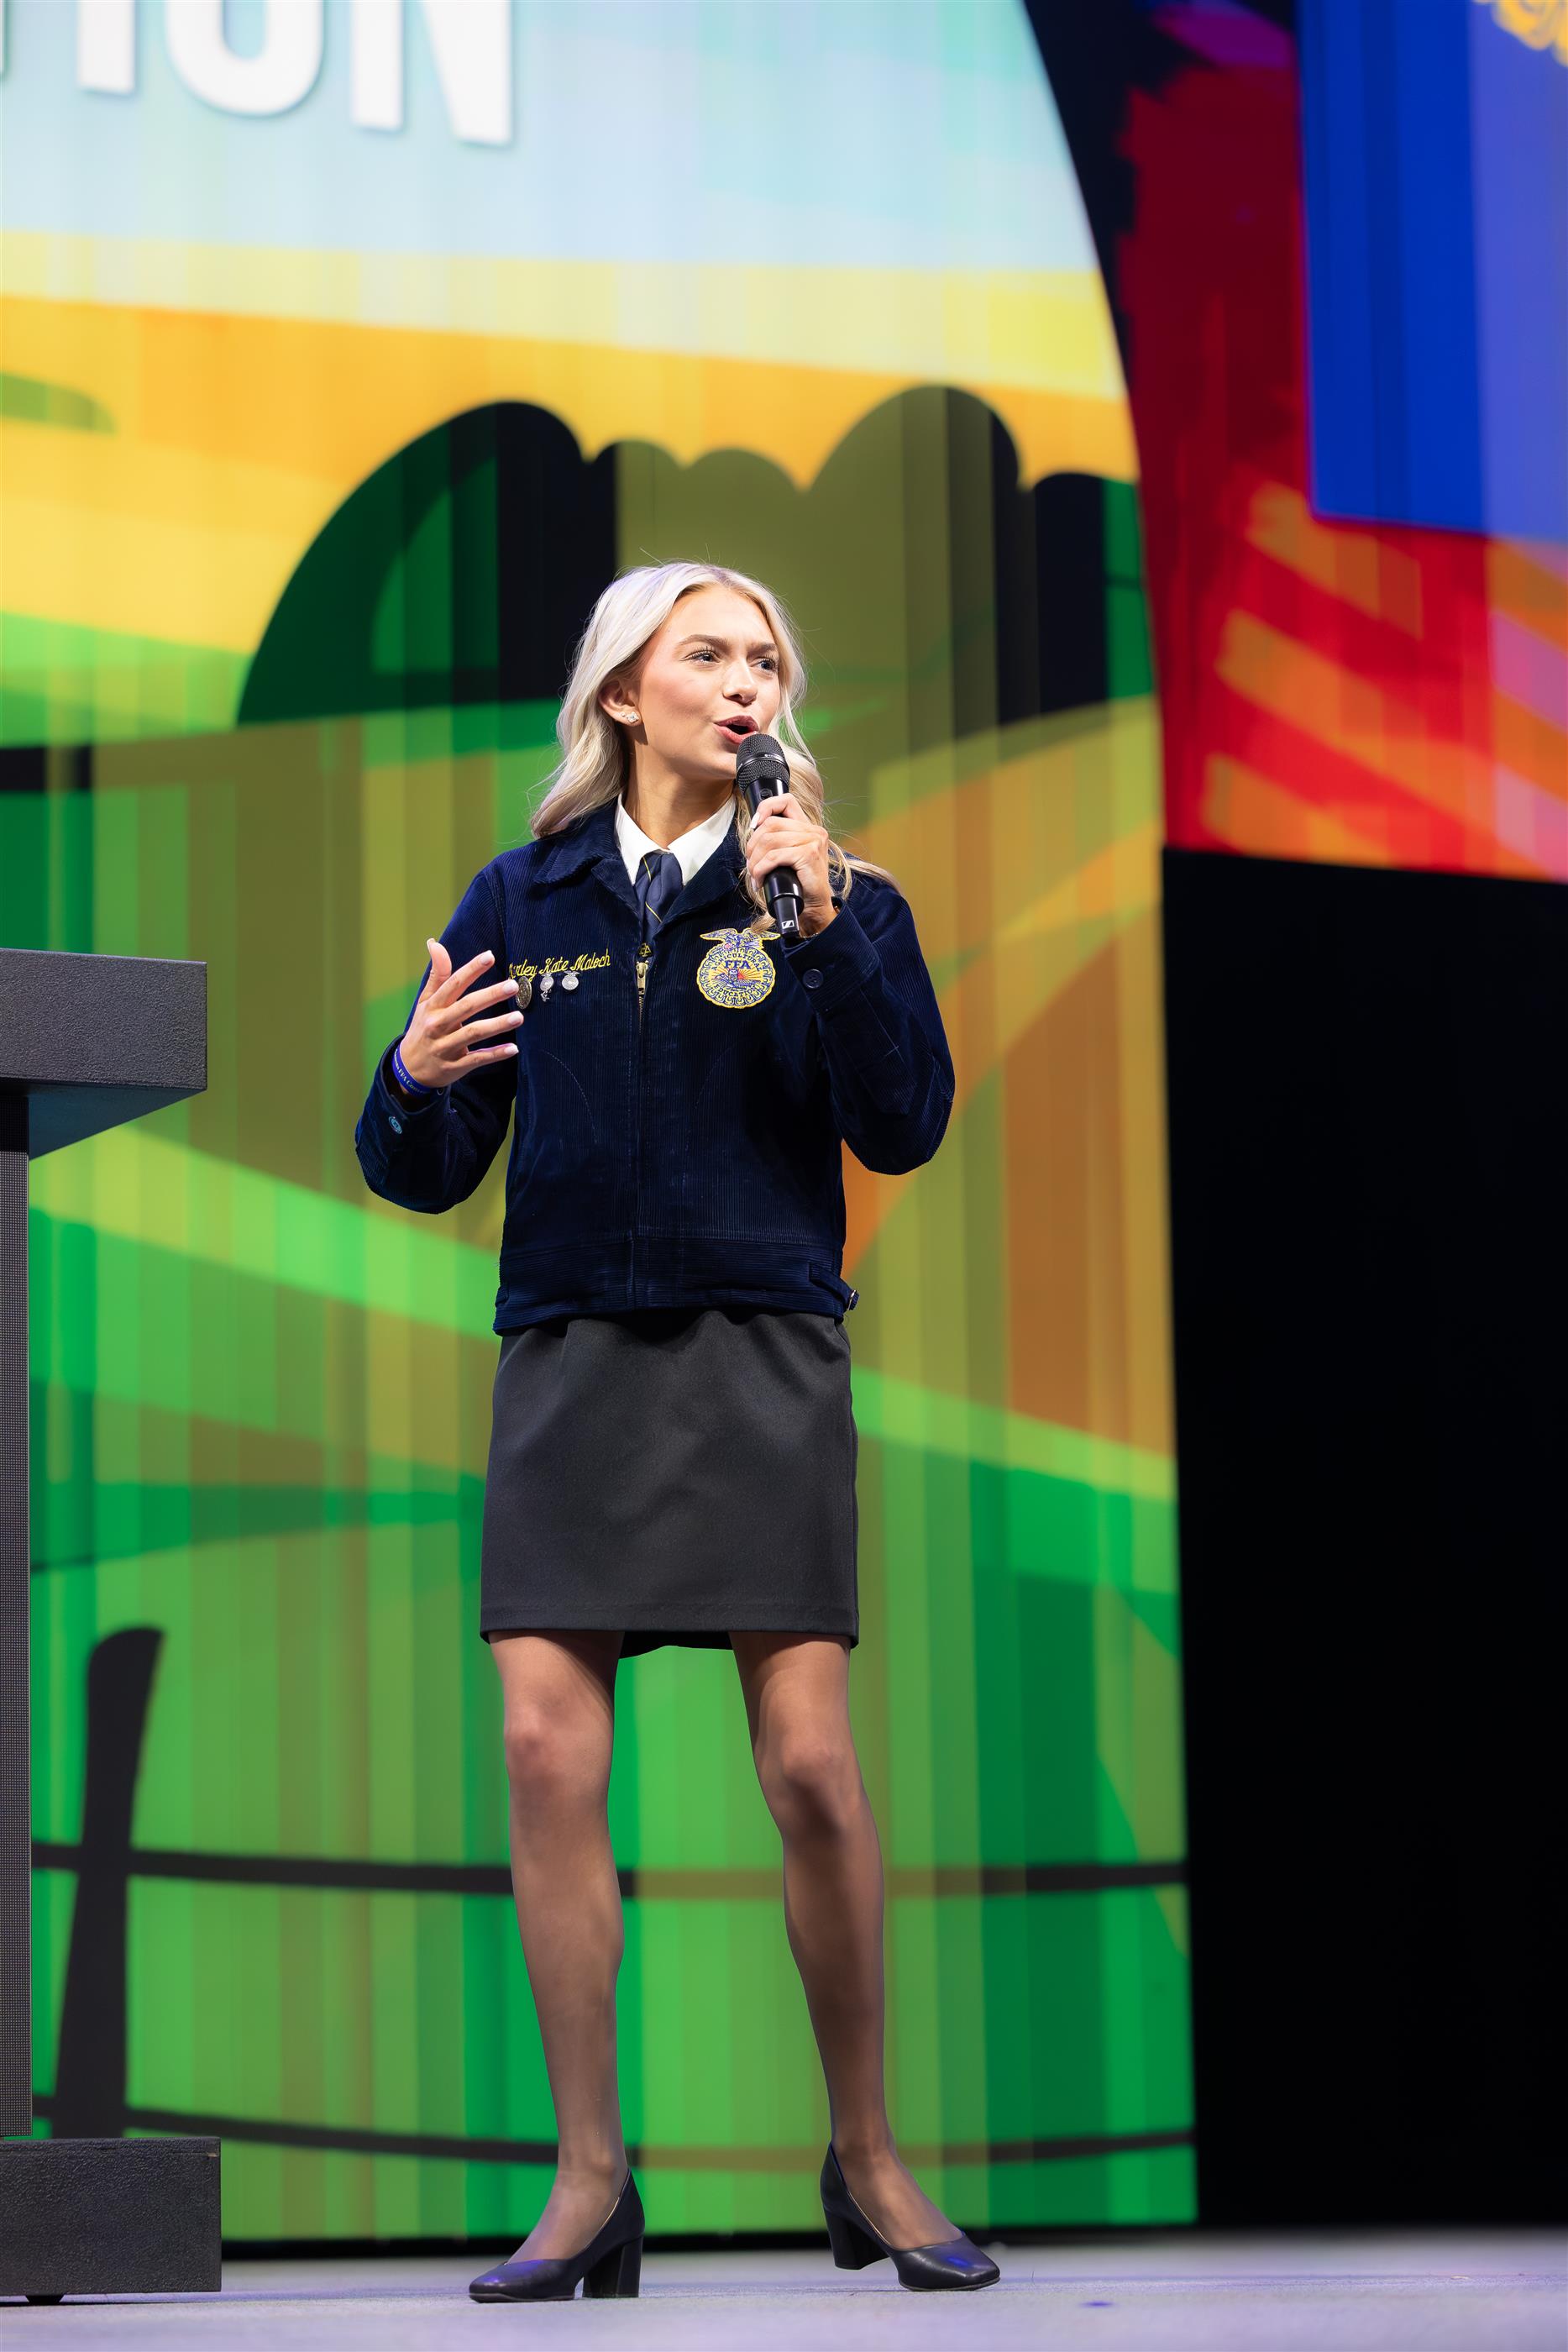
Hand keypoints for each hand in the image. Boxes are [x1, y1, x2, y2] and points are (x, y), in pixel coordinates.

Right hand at [397, 940, 522, 1092]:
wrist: (409, 1069)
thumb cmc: (423, 1028)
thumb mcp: (425, 1002)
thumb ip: (437, 975)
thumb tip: (435, 943)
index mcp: (433, 1007)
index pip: (453, 984)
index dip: (471, 969)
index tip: (490, 956)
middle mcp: (438, 1024)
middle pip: (466, 1007)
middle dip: (490, 995)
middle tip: (513, 986)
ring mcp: (446, 1046)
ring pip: (473, 1033)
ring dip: (497, 1025)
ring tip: (519, 1017)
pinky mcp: (455, 1066)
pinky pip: (477, 1059)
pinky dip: (495, 1054)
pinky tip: (513, 1048)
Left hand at [744, 793, 836, 934]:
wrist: (814, 906)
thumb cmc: (799, 884)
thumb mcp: (788, 857)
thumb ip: (778, 840)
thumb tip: (753, 831)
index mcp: (809, 827)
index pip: (786, 800)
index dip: (766, 807)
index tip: (754, 825)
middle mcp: (814, 831)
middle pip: (770, 824)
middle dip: (753, 844)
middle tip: (750, 863)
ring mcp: (813, 841)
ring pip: (769, 841)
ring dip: (755, 860)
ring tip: (755, 874)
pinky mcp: (808, 855)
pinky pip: (774, 856)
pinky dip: (761, 869)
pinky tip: (760, 879)